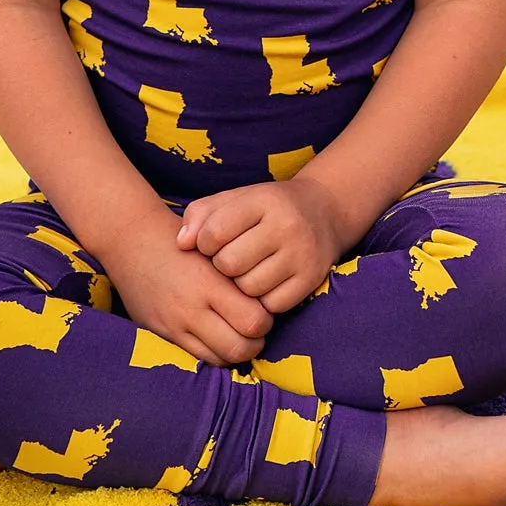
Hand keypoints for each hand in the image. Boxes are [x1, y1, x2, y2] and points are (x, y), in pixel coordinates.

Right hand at [99, 215, 273, 368]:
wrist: (133, 241)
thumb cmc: (181, 240)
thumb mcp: (213, 247)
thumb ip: (238, 272)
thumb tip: (267, 299)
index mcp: (209, 283)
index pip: (253, 320)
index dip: (266, 319)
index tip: (264, 309)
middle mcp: (191, 309)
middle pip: (239, 347)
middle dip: (255, 341)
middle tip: (255, 328)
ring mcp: (174, 326)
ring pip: (219, 359)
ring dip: (235, 351)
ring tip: (238, 334)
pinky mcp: (161, 335)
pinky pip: (196, 358)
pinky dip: (213, 353)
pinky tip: (217, 337)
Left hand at [177, 178, 346, 312]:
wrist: (324, 212)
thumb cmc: (266, 208)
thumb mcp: (234, 199)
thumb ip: (200, 215)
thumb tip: (181, 244)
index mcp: (263, 200)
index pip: (215, 232)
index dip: (204, 242)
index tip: (212, 242)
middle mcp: (287, 225)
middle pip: (230, 264)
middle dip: (222, 265)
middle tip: (230, 258)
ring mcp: (302, 254)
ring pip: (249, 288)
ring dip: (241, 285)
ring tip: (247, 270)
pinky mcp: (311, 280)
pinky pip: (271, 306)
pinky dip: (262, 299)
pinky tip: (265, 282)